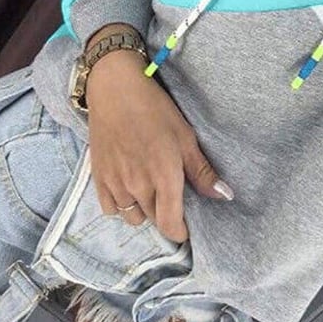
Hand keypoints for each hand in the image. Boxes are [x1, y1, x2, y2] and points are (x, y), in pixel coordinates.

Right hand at [85, 48, 233, 241]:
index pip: (170, 224)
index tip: (186, 227)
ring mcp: (115, 183)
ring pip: (132, 216)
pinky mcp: (98, 177)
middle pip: (154, 220)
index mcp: (164, 177)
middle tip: (172, 198)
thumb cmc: (156, 110)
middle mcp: (138, 186)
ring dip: (144, 211)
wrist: (116, 90)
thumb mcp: (186, 137)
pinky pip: (110, 208)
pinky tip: (129, 188)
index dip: (180, 232)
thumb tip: (224, 196)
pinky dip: (121, 205)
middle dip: (165, 216)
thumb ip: (202, 171)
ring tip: (151, 192)